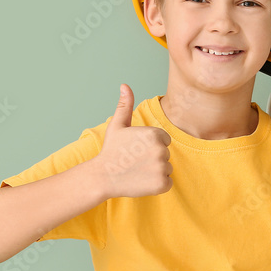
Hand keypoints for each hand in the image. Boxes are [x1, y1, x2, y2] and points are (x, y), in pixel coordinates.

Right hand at [94, 84, 172, 198]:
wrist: (103, 177)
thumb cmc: (111, 150)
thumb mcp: (117, 125)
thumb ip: (125, 105)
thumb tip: (125, 85)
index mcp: (154, 134)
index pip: (164, 140)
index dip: (150, 146)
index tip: (136, 150)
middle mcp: (161, 150)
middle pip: (165, 154)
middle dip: (153, 158)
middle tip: (135, 161)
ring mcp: (162, 167)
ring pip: (167, 168)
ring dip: (155, 172)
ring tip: (137, 171)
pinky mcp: (162, 184)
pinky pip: (167, 183)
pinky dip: (157, 185)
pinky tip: (141, 181)